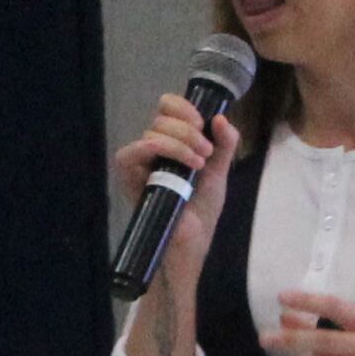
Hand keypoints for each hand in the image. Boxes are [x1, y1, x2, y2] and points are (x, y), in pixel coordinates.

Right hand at [109, 94, 241, 355]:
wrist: (188, 248)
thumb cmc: (199, 216)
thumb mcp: (219, 175)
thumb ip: (225, 145)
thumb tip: (221, 117)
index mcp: (172, 145)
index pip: (168, 108)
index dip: (185, 107)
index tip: (204, 124)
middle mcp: (152, 150)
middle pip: (162, 116)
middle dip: (189, 128)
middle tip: (206, 153)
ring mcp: (139, 164)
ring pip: (153, 131)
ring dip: (181, 142)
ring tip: (199, 164)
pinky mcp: (129, 178)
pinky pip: (133, 151)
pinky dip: (160, 150)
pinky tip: (182, 165)